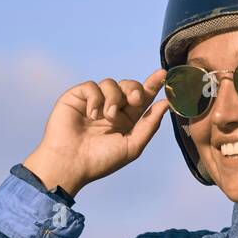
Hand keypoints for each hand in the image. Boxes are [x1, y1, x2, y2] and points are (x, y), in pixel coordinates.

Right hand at [22, 69, 169, 197]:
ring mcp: (94, 102)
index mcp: (126, 121)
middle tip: (134, 99)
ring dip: (113, 98)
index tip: (163, 74)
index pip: (142, 98)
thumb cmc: (101, 160)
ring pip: (111, 83)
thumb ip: (150, 125)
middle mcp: (111, 109)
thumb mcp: (132, 145)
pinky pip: (92, 86)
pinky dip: (95, 99)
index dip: (153, 85)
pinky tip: (91, 115)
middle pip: (129, 86)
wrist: (70, 163)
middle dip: (134, 89)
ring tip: (107, 117)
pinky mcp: (77, 97)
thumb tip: (166, 104)